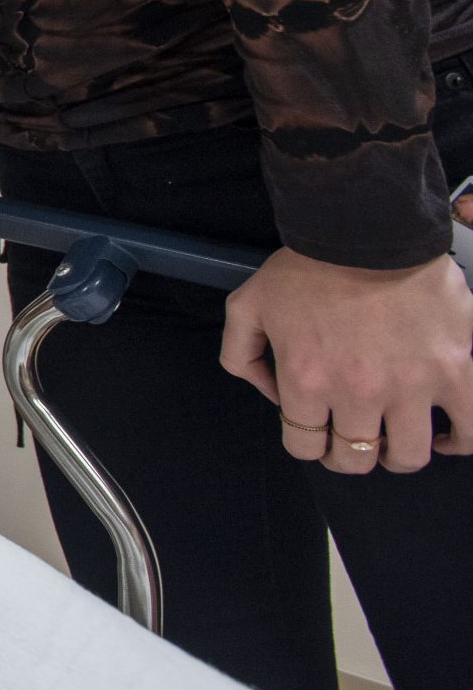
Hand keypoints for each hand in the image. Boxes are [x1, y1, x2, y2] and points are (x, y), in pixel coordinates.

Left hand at [220, 244, 472, 473]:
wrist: (368, 230)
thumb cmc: (308, 264)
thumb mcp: (247, 305)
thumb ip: (240, 353)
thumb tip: (265, 391)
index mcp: (307, 381)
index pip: (304, 447)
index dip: (309, 443)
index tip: (319, 431)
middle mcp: (358, 394)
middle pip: (353, 459)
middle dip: (348, 453)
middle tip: (354, 435)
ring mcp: (411, 387)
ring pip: (408, 456)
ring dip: (398, 453)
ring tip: (396, 436)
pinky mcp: (455, 373)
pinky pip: (469, 430)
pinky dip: (458, 440)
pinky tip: (445, 434)